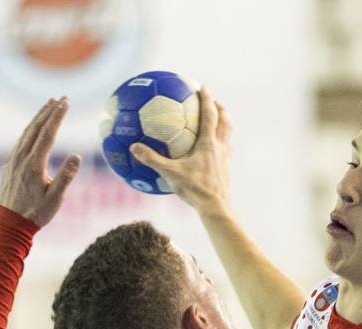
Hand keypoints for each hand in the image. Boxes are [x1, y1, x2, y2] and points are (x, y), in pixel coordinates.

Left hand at [0, 97, 81, 226]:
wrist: (10, 225)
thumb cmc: (36, 213)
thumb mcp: (55, 198)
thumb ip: (66, 176)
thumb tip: (77, 156)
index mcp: (34, 164)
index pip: (48, 133)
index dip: (57, 116)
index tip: (66, 102)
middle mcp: (21, 158)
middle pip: (36, 128)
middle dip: (48, 111)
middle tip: (60, 98)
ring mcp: (13, 161)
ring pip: (26, 133)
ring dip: (37, 118)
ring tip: (48, 106)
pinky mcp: (8, 166)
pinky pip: (20, 141)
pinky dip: (29, 130)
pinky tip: (34, 129)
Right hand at [129, 86, 231, 215]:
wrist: (216, 208)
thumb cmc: (195, 190)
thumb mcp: (170, 173)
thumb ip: (152, 159)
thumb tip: (133, 147)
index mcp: (209, 143)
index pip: (209, 113)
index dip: (206, 98)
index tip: (201, 86)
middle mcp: (221, 147)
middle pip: (225, 120)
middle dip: (220, 107)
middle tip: (212, 100)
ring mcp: (225, 158)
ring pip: (228, 134)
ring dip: (223, 124)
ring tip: (215, 121)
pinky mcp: (226, 169)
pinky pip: (224, 150)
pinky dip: (219, 143)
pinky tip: (210, 150)